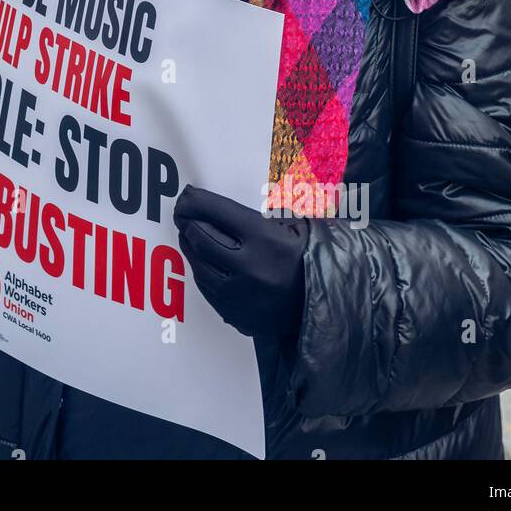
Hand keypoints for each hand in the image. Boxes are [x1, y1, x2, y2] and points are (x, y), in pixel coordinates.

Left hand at [174, 184, 308, 338]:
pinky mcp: (236, 314)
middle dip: (188, 222)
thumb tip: (235, 196)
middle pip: (202, 238)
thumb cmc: (311, 258)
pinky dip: (200, 270)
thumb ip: (267, 207)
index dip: (197, 202)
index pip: (217, 212)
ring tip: (188, 233)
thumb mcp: (297, 224)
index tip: (187, 196)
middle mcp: (249, 267)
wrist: (327, 306)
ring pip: (199, 265)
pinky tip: (200, 259)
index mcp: (265, 239)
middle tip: (183, 213)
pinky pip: (207, 289)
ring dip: (189, 246)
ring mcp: (240, 295)